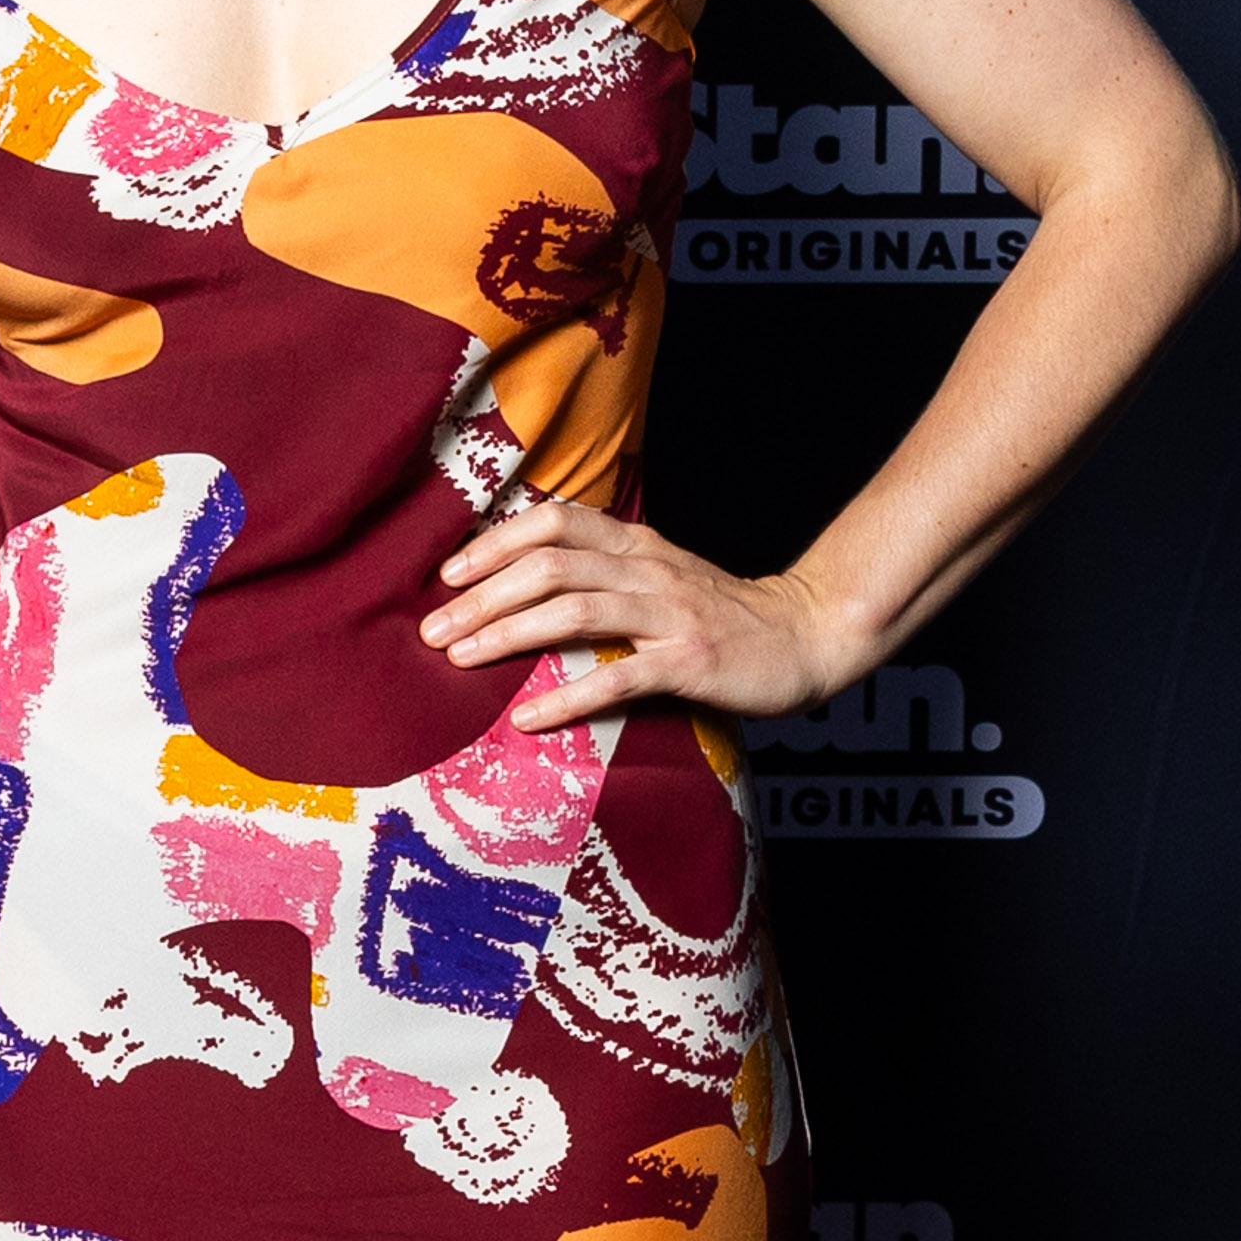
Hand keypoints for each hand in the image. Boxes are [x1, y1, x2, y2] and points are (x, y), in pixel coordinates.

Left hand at [421, 495, 847, 732]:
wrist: (806, 635)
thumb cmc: (722, 615)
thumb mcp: (660, 577)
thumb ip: (605, 572)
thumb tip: (526, 583)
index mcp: (637, 545)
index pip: (554, 523)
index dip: (495, 543)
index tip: (448, 574)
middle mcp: (648, 570)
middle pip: (549, 565)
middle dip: (482, 596)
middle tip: (433, 631)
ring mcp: (669, 614)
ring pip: (573, 609)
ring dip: (507, 634)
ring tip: (459, 660)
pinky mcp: (689, 661)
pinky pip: (618, 677)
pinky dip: (566, 696)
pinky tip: (526, 717)